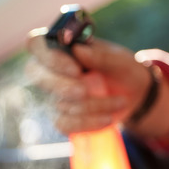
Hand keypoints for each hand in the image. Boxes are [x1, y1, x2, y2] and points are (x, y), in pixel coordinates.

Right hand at [25, 30, 152, 133]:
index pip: (36, 44)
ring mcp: (53, 95)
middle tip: (84, 91)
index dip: (49, 57)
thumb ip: (101, 55)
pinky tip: (108, 119)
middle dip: (61, 86)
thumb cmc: (122, 70)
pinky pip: (65, 124)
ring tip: (121, 101)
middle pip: (35, 74)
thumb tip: (78, 50)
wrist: (133, 94)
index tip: (74, 68)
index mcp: (61, 47)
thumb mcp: (120, 60)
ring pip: (58, 103)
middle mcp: (51, 69)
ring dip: (92, 105)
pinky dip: (89, 123)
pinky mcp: (61, 117)